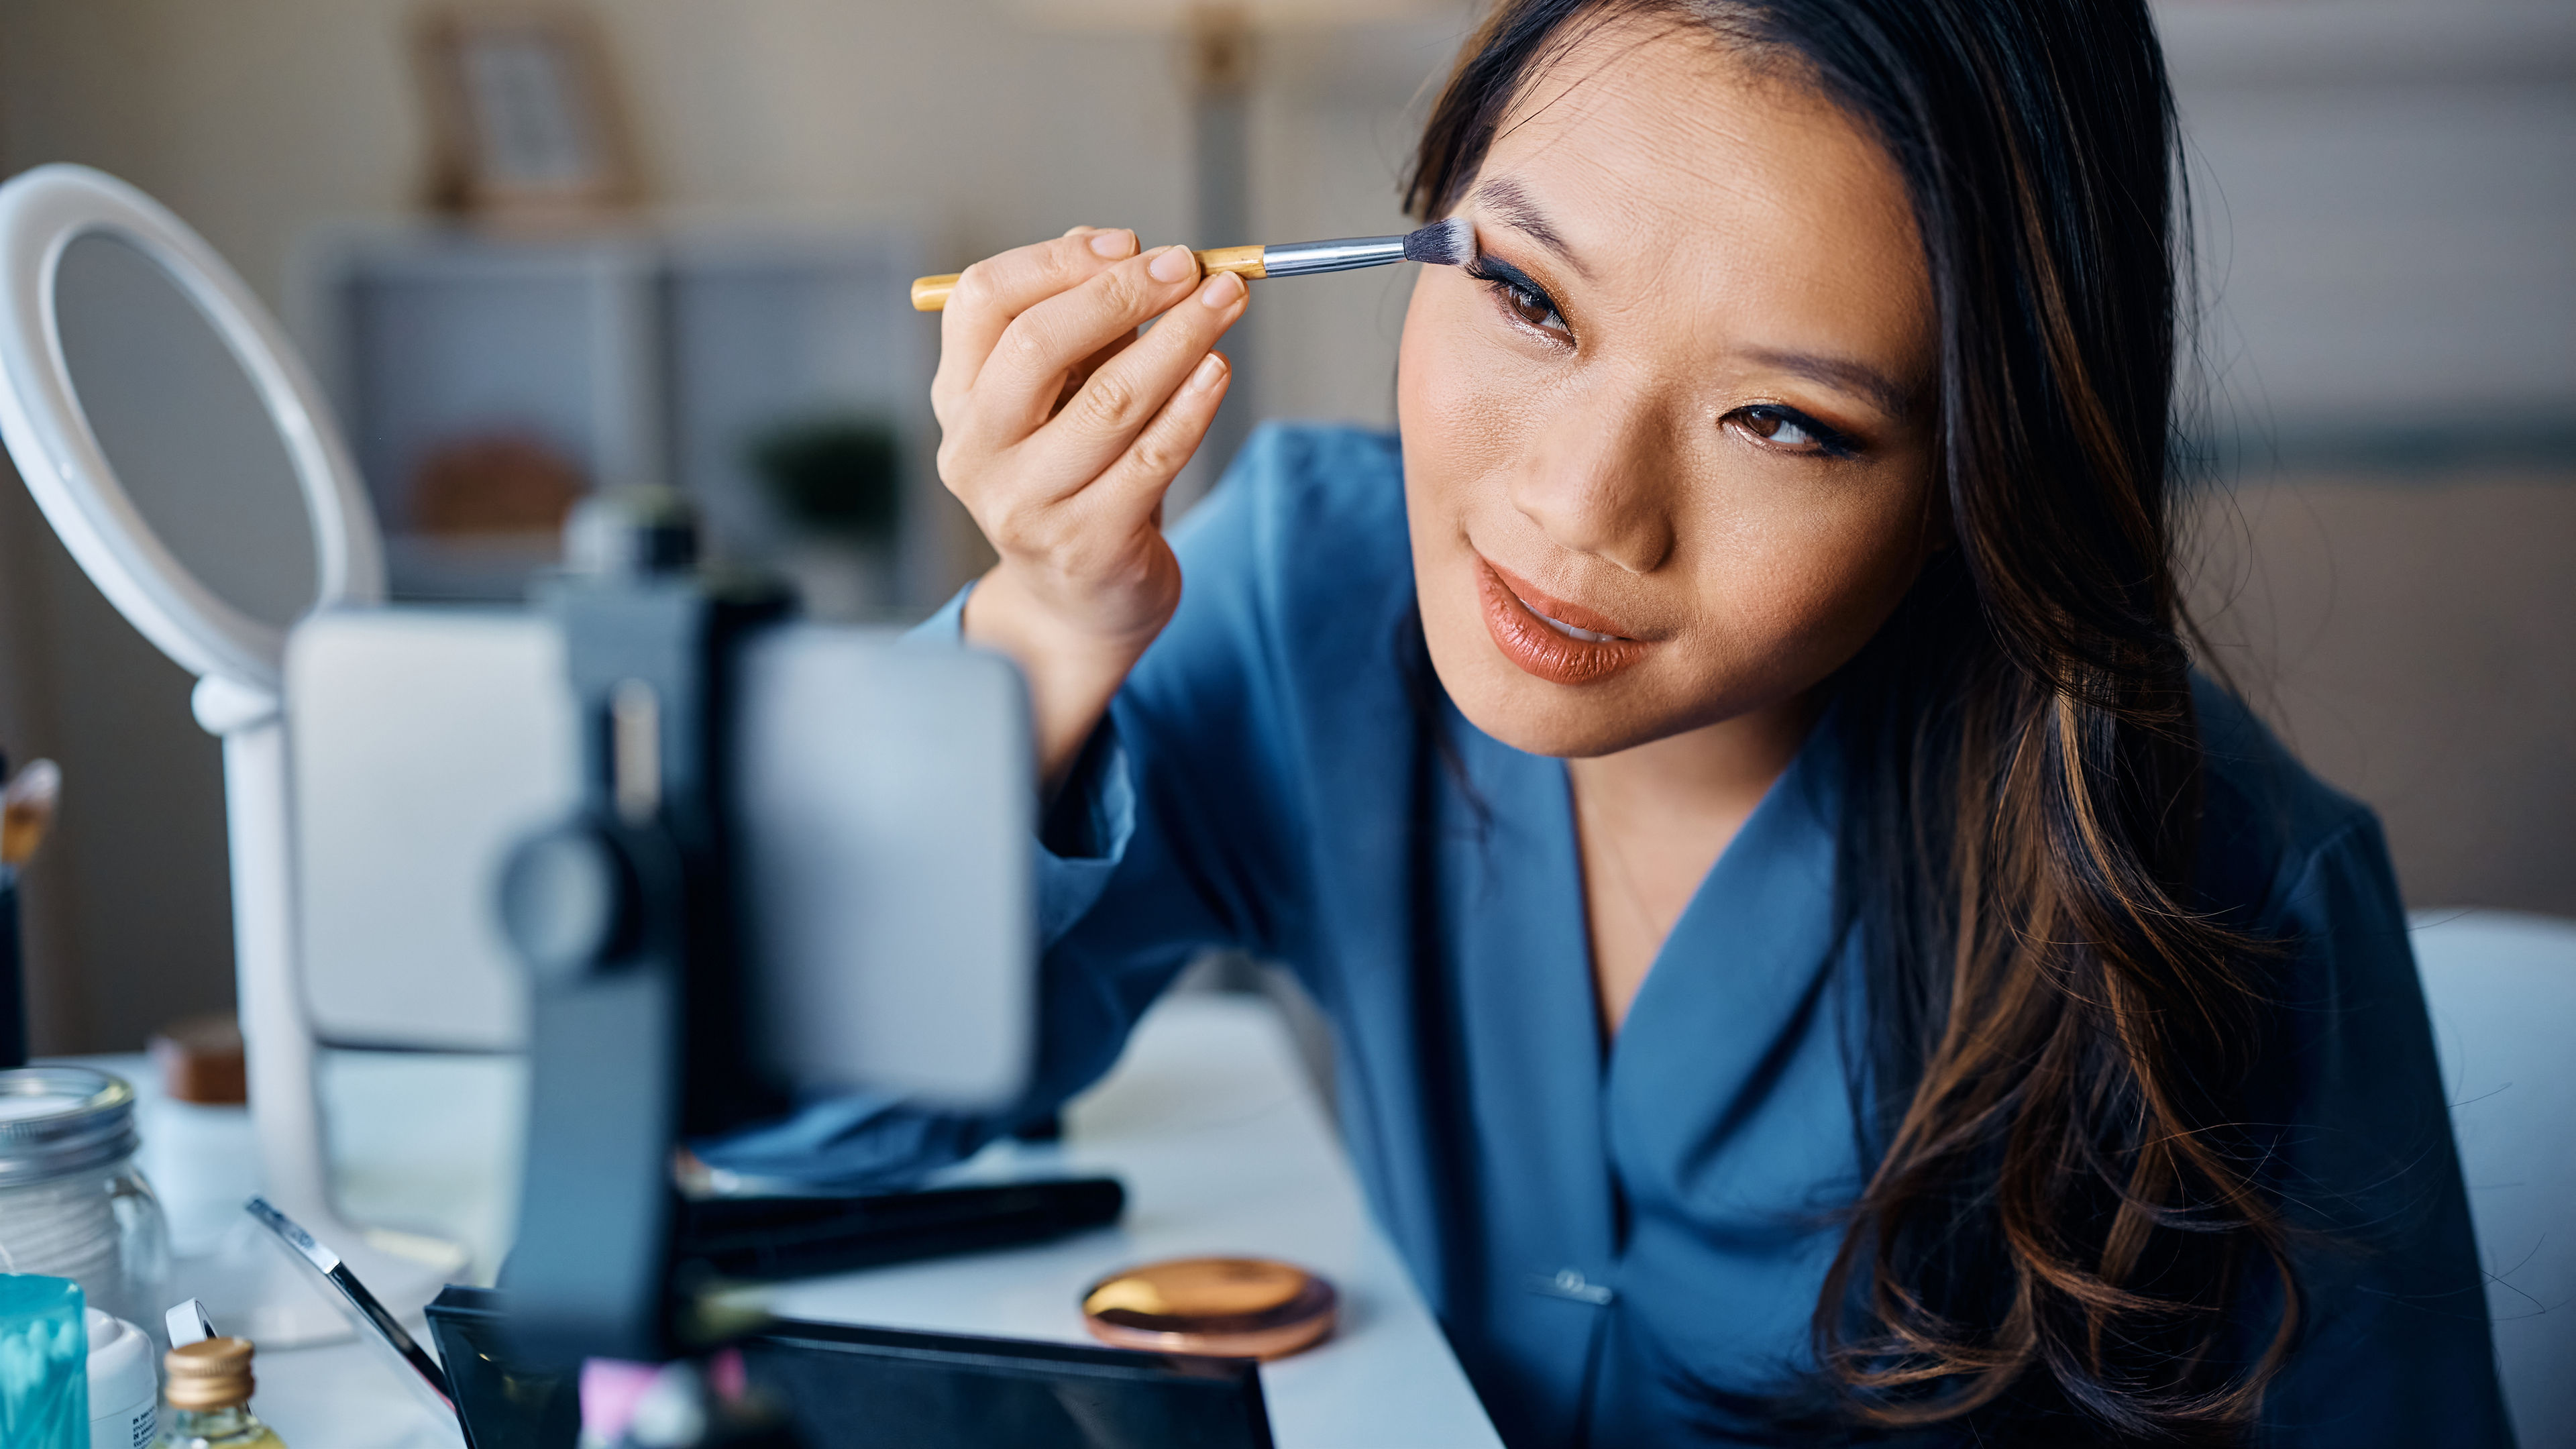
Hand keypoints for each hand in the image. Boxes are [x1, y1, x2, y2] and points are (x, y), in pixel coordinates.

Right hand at [931, 226, 1246, 784]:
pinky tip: (1218, 370)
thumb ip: (1079, 326)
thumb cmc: (1075, 478)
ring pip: (1109, 400)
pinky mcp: (1087, 543)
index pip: (983, 300)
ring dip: (1179, 340)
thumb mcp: (1061, 398)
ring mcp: (1026, 503)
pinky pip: (1152, 458)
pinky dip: (1193, 406)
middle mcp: (976, 451)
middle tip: (1192, 267)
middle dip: (1124, 293)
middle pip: (1039, 344)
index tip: (1131, 243)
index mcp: (958, 398)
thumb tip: (1114, 244)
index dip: (1058, 260)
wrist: (1079, 604)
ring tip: (1227, 302)